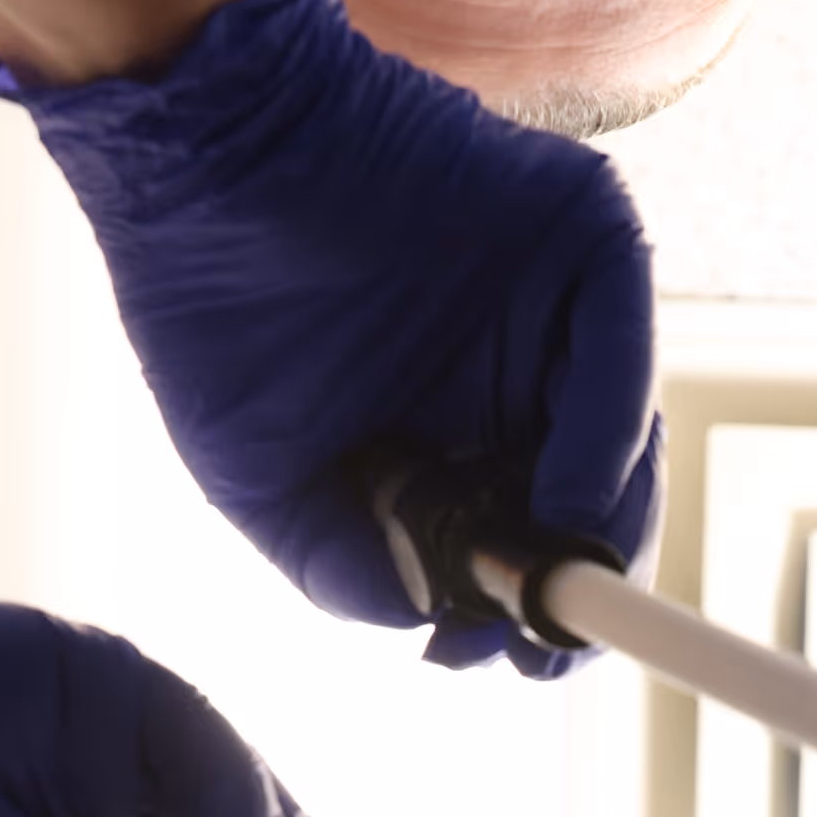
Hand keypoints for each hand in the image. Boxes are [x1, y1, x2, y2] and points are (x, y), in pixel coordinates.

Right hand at [0, 0, 660, 675]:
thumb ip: (347, 565)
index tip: (521, 661)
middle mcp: (513, 365)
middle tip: (547, 640)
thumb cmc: (210, 309)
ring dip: (601, 525)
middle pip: (596, 494)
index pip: (528, 531)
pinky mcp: (578, 227)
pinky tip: (565, 506)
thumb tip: (430, 623)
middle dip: (578, 579)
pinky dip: (608, 437)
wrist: (192, 155)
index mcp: (448, 424)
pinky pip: (622, 345)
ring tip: (552, 584)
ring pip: (624, 435)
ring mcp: (548, 298)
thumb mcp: (264, 482)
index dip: (535, 604)